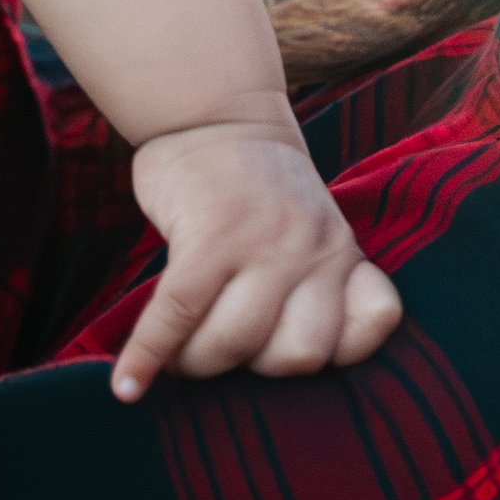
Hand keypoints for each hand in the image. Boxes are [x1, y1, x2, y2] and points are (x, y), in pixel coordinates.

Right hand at [114, 111, 402, 393]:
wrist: (215, 114)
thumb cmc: (258, 193)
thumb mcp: (311, 230)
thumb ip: (318, 286)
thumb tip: (308, 364)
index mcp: (342, 248)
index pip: (373, 324)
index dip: (341, 352)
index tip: (292, 347)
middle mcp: (313, 245)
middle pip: (296, 357)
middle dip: (252, 366)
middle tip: (223, 340)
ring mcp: (264, 239)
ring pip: (232, 343)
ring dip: (194, 362)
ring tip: (177, 349)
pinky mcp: (209, 235)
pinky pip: (178, 316)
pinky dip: (147, 357)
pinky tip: (126, 385)